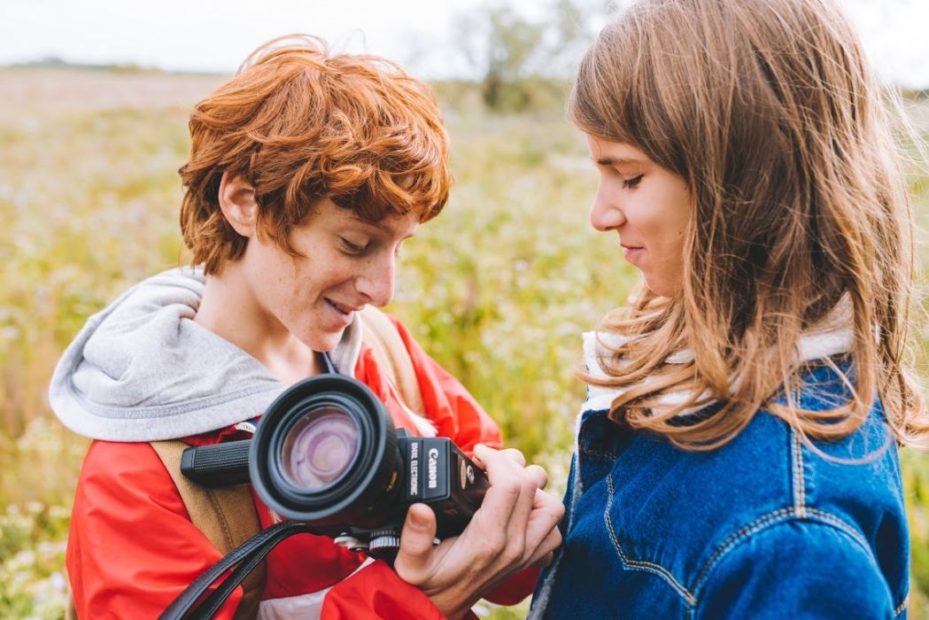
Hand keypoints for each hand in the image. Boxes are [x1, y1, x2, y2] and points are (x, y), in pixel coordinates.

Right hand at [393, 445, 564, 618]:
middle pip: (532, 486)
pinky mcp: (530, 557)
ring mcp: (526, 552)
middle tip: (488, 463)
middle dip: (511, 464)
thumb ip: (413, 537)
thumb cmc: (426, 582)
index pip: (510, 485)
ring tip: (507, 483)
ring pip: (551, 507)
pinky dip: (542, 514)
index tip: (477, 453)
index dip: (496, 459)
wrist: (439, 608)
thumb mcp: (410, 563)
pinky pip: (553, 530)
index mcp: (487, 540)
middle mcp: (514, 545)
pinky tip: (518, 509)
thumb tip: (420, 508)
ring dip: (533, 488)